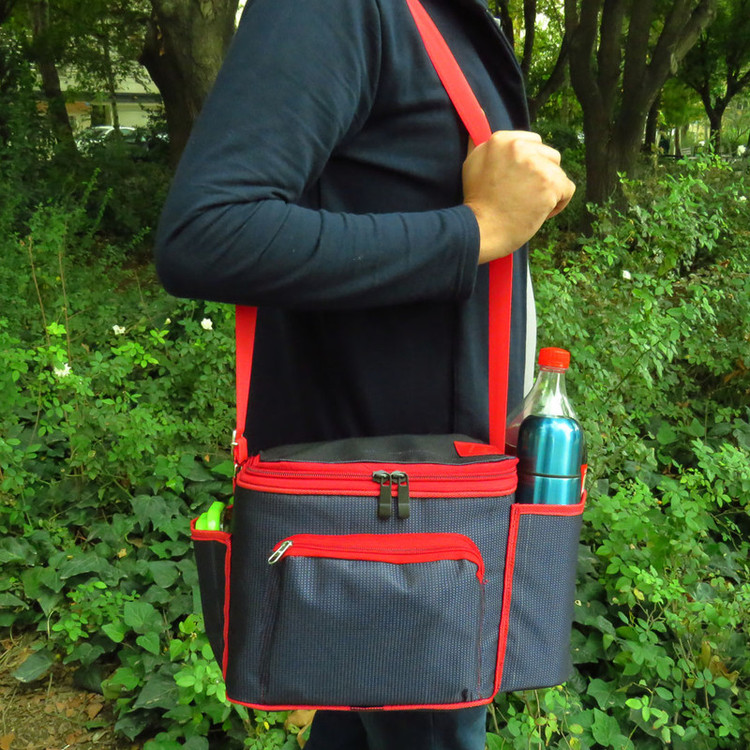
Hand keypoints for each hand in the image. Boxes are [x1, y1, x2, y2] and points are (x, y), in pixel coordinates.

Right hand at [462, 131, 575, 263]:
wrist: (482, 230)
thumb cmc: (476, 203)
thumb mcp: (472, 163)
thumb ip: (485, 145)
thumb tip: (484, 124)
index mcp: (501, 140)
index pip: (533, 143)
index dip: (529, 164)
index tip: (516, 181)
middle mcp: (519, 147)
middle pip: (549, 155)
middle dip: (541, 175)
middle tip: (522, 195)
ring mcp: (536, 165)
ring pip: (558, 172)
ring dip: (549, 189)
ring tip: (530, 205)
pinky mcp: (550, 184)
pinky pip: (567, 189)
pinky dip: (558, 203)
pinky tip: (541, 212)